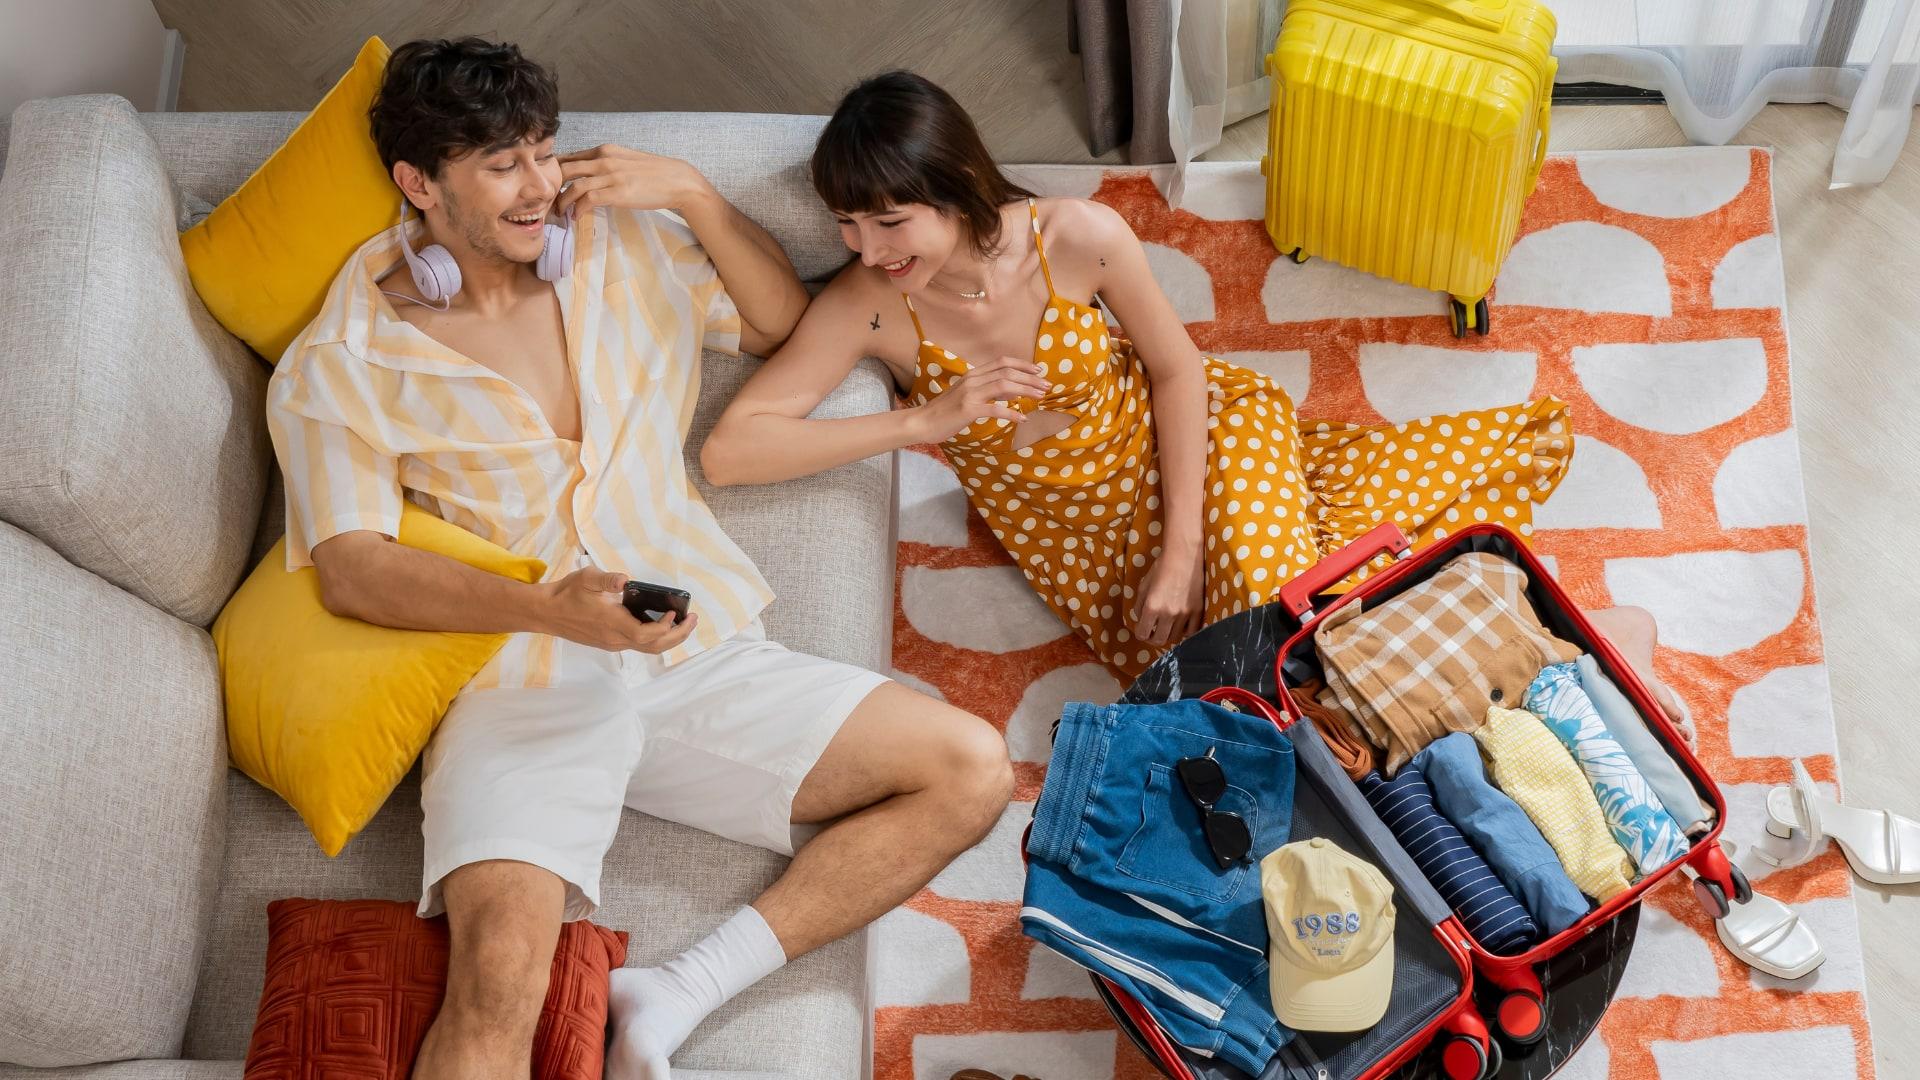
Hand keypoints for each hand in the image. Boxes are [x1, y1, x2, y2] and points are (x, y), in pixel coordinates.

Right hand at [537, 567, 698, 653]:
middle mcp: (615, 638)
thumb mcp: (586, 579)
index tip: (675, 613)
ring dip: (668, 638)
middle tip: (693, 620)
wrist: (546, 612)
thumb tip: (624, 579)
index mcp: (612, 623)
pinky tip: (661, 625)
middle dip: (677, 635)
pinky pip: (638, 644)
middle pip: (653, 646)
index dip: (665, 628)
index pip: (646, 634)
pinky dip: (655, 638)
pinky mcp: (609, 643)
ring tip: (683, 623)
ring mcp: (612, 643)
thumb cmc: (567, 594)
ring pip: (647, 648)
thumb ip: (606, 579)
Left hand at [556, 144, 707, 217]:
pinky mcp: (617, 192)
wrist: (677, 181)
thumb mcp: (625, 161)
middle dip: (552, 187)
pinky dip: (578, 210)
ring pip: (573, 186)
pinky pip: (588, 200)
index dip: (554, 173)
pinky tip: (576, 217)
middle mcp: (603, 159)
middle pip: (564, 169)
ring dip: (562, 202)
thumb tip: (590, 176)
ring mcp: (610, 176)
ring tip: (560, 213)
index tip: (549, 187)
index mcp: (604, 150)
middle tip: (548, 202)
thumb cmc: (653, 173)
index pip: (569, 157)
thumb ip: (606, 165)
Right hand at [914, 355, 1053, 441]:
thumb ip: (987, 391)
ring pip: (1005, 386)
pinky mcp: (968, 410)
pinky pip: (995, 409)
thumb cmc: (944, 411)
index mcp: (972, 374)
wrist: (921, 421)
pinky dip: (1011, 413)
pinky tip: (1022, 418)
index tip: (1038, 370)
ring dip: (1026, 390)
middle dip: (1030, 378)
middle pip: (1007, 372)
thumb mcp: (966, 395)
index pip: (1002, 362)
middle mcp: (972, 380)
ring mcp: (970, 394)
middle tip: (1046, 385)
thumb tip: (1011, 392)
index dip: (1023, 364)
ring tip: (1040, 397)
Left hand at [1130, 549, 1204, 647]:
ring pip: (1175, 637)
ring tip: (1167, 626)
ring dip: (1169, 634)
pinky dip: (1184, 631)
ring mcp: (1184, 614)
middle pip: (1159, 640)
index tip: (1142, 630)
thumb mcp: (1143, 585)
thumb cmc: (1161, 567)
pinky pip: (1191, 632)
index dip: (1140, 633)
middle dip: (1153, 638)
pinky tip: (1181, 624)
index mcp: (1152, 606)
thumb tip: (1140, 619)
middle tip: (1153, 632)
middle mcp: (1168, 613)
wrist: (1185, 555)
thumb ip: (1139, 605)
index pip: (1142, 633)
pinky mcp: (1198, 611)